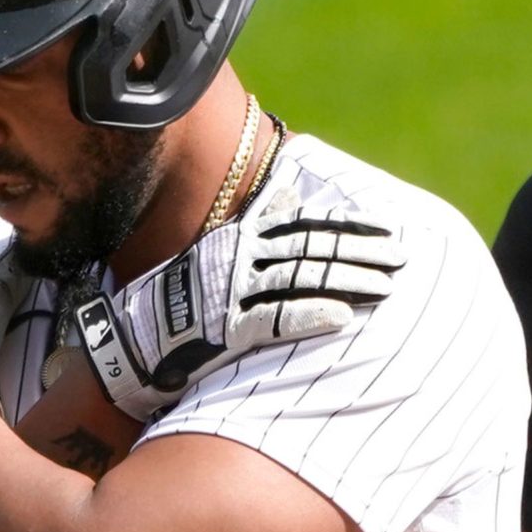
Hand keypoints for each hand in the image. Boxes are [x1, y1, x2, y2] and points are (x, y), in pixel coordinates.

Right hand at [74, 197, 404, 419]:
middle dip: (359, 252)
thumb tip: (288, 190)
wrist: (132, 340)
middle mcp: (239, 259)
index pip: (303, 226)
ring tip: (386, 285)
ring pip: (301, 280)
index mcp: (239, 239)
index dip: (346, 226)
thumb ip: (255, 226)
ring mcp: (233, 292)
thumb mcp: (216, 253)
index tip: (383, 227)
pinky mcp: (227, 328)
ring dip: (347, 281)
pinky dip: (310, 316)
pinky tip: (342, 318)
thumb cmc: (178, 302)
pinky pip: (276, 319)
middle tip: (399, 256)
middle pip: (310, 250)